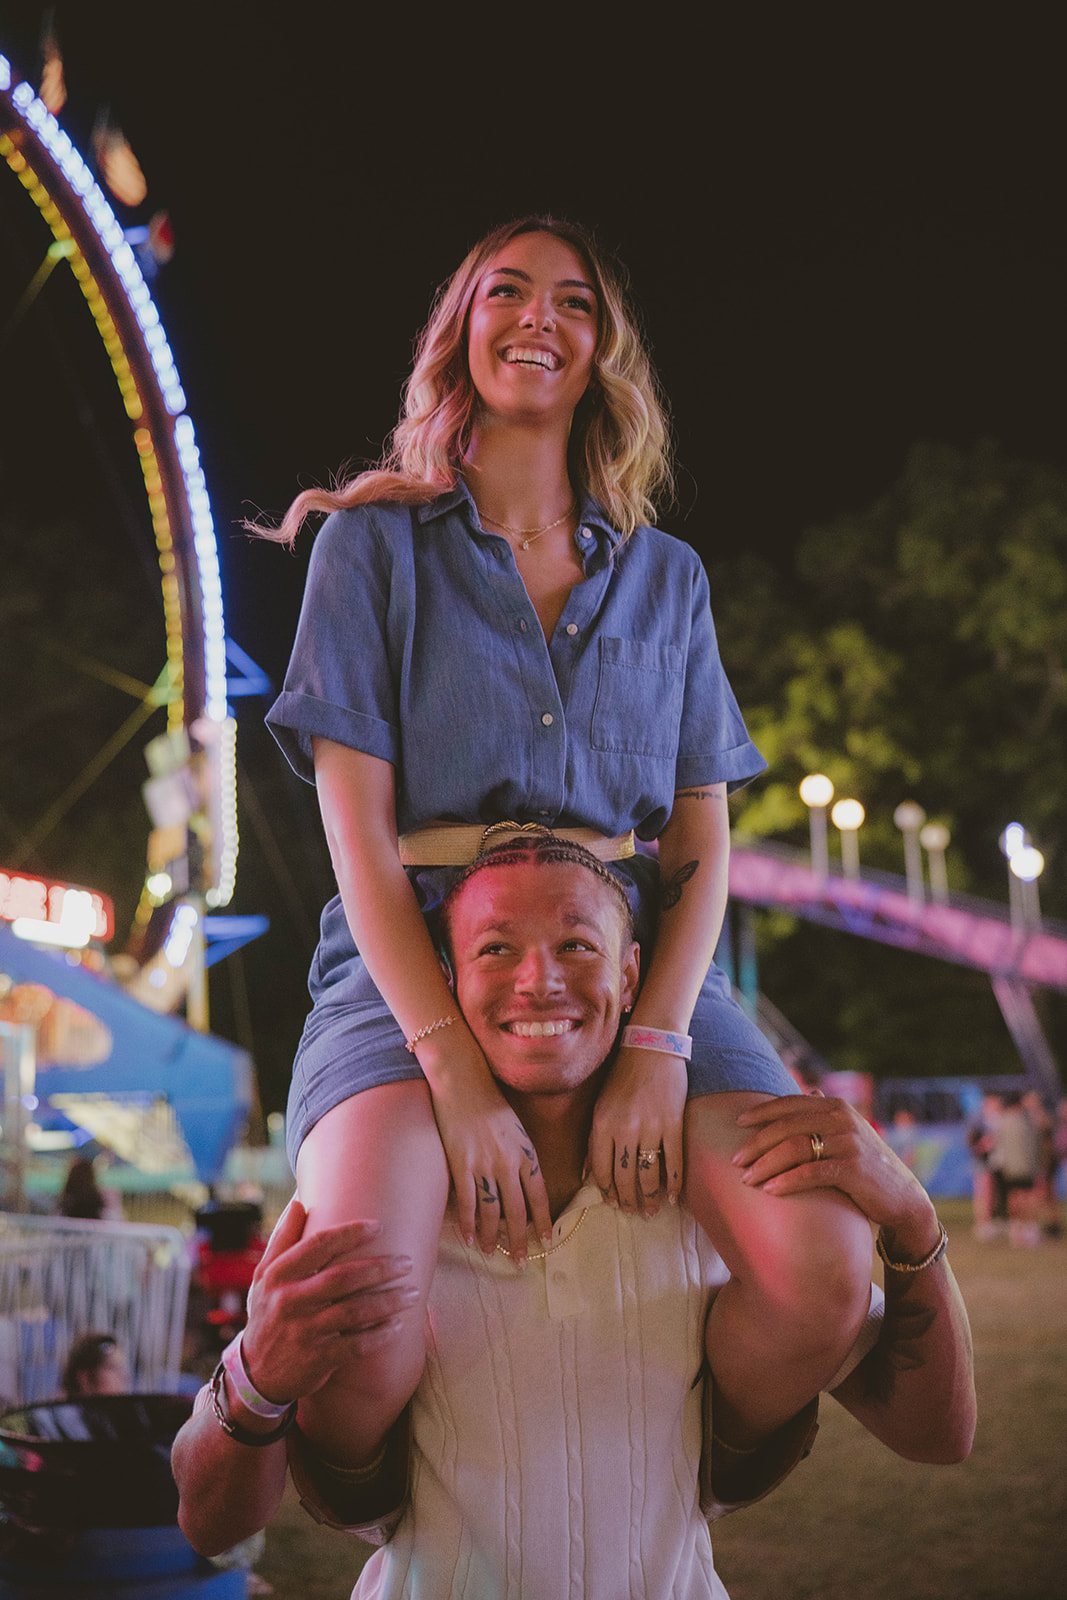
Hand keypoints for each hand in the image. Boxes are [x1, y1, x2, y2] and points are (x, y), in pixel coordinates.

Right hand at [239, 1201, 417, 1405]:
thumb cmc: (268, 1312)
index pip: (316, 1246)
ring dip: (388, 1301)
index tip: (379, 1225)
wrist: (256, 1372)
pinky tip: (398, 1325)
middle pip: (342, 1278)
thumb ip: (283, 1238)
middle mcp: (289, 1302)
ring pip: (354, 1312)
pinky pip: (356, 1346)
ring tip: (413, 1293)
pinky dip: (380, 1335)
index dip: (349, 1233)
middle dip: (380, 1268)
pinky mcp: (316, 1359)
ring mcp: (303, 1332)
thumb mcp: (264, 1275)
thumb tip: (300, 1200)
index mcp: (277, 1275)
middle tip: (408, 1262)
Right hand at [430, 1070, 550, 1261]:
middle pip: (517, 1211)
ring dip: (493, 1236)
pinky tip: (469, 1238)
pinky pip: (466, 1202)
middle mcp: (509, 1163)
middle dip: (520, 1239)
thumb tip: (526, 1184)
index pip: (540, 1196)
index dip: (543, 1221)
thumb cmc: (492, 1104)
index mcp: (526, 1153)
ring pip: (492, 1211)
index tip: (546, 1241)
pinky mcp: (461, 1165)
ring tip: (492, 1253)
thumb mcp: (518, 1130)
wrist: (464, 1085)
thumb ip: (523, 1156)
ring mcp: (484, 1166)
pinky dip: (468, 1224)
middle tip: (521, 1261)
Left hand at [588, 1046, 686, 1215]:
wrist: (651, 1049)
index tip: (611, 1202)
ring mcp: (651, 1127)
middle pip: (624, 1177)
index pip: (601, 1169)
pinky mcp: (673, 1124)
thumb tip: (589, 1173)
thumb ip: (595, 1139)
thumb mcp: (600, 1106)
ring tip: (651, 1210)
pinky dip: (673, 1182)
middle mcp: (624, 1129)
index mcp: (602, 1124)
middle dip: (628, 1200)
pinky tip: (673, 1196)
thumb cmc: (622, 1077)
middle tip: (632, 1212)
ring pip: (648, 1174)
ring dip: (650, 1197)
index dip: (606, 1190)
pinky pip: (674, 1161)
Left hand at [732, 1094, 939, 1252]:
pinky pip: (810, 1172)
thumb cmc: (866, 1165)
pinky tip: (770, 1190)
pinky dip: (786, 1181)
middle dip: (756, 1143)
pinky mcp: (853, 1168)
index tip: (738, 1123)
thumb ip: (825, 1113)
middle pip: (787, 1126)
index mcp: (836, 1106)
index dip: (762, 1112)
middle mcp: (842, 1119)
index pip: (790, 1104)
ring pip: (794, 1148)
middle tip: (736, 1160)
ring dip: (765, 1164)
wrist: (902, 1197)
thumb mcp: (847, 1132)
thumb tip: (806, 1089)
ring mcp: (849, 1142)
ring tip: (747, 1179)